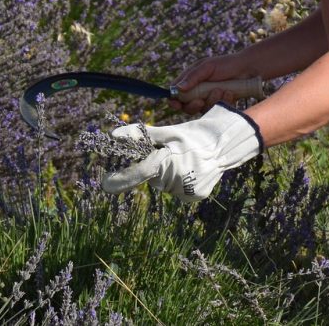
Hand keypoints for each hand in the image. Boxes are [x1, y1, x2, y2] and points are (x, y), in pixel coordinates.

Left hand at [101, 105, 262, 202]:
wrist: (223, 145)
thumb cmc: (191, 135)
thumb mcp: (166, 132)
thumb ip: (140, 135)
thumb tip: (114, 135)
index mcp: (168, 160)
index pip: (141, 171)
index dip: (122, 179)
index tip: (104, 184)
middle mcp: (178, 178)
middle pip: (153, 180)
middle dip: (157, 168)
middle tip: (172, 155)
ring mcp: (188, 190)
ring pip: (165, 187)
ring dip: (168, 176)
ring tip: (184, 162)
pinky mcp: (196, 196)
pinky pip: (177, 192)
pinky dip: (180, 183)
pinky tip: (190, 171)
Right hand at [170, 53, 254, 113]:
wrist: (248, 69)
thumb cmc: (226, 64)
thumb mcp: (207, 67)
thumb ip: (192, 77)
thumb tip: (177, 88)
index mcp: (191, 80)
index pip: (176, 93)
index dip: (174, 100)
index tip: (176, 104)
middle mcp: (198, 91)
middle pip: (187, 106)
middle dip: (193, 106)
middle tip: (200, 101)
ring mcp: (209, 99)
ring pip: (203, 109)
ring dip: (212, 100)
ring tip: (222, 89)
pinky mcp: (221, 105)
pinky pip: (218, 110)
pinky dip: (224, 102)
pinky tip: (230, 93)